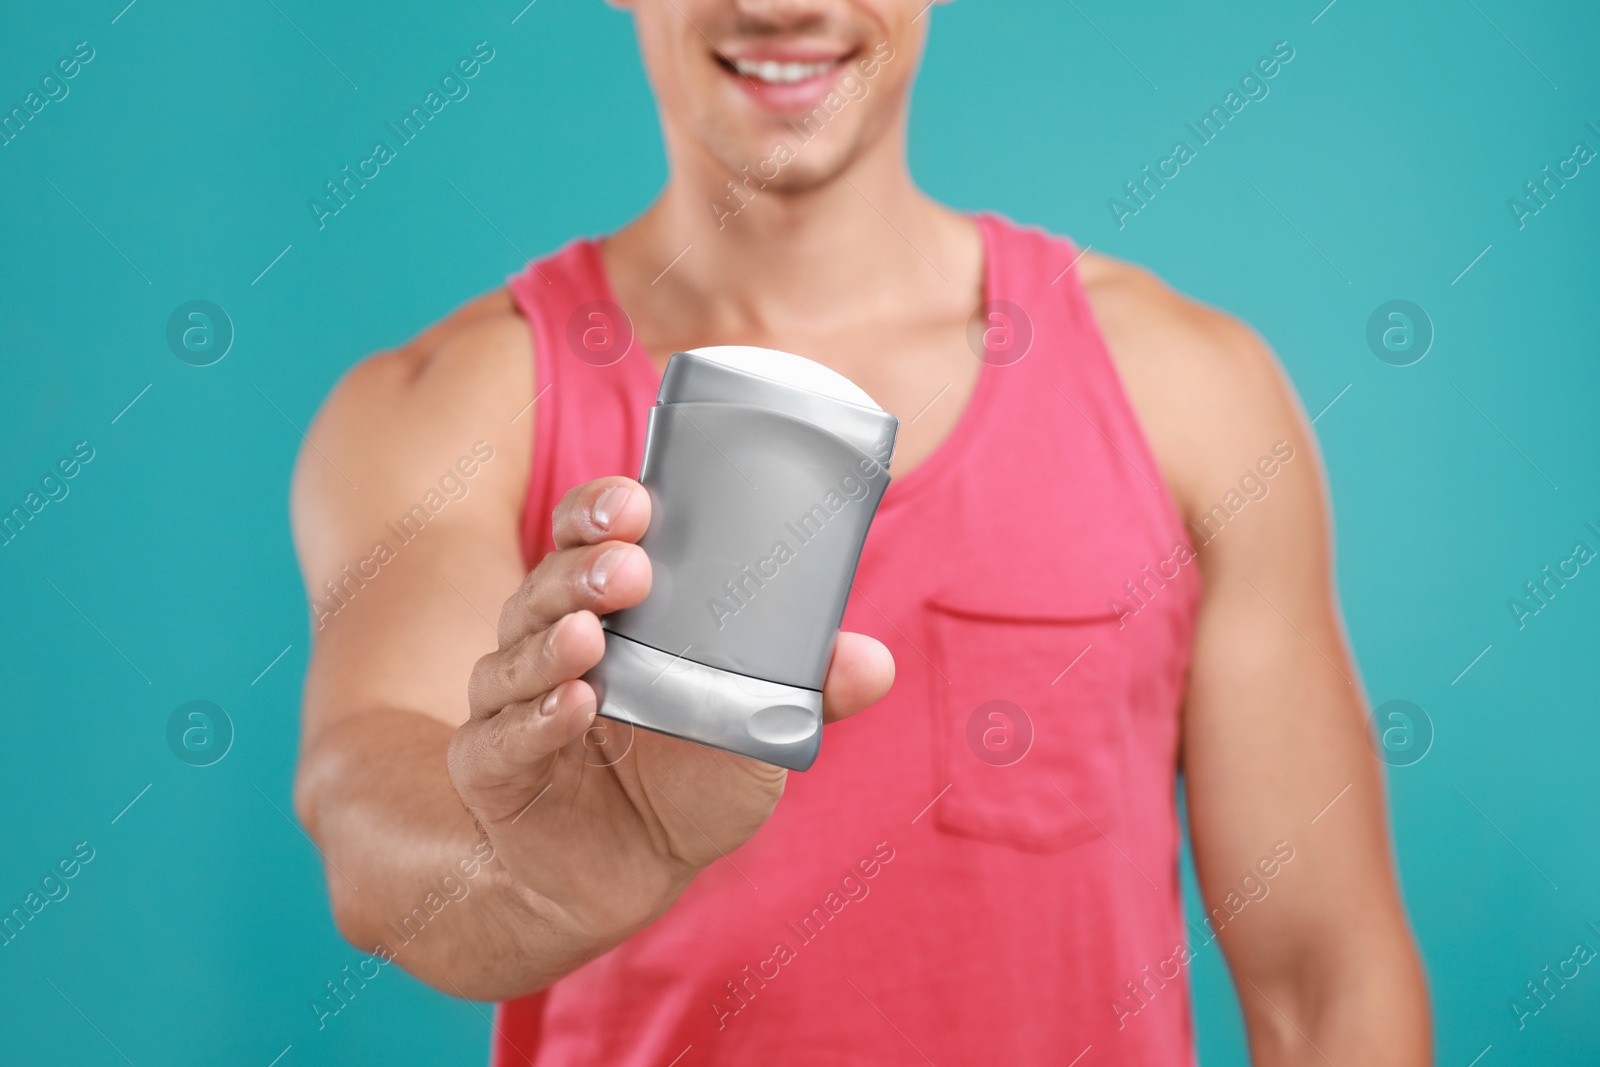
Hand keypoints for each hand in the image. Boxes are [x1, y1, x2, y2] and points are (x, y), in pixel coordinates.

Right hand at [447, 476, 894, 940]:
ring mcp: (512, 701)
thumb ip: (808, 692)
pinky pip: (503, 737)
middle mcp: (550, 639)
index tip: (637, 500)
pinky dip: (537, 718)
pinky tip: (572, 704)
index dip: (600, 511)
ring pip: (517, 654)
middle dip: (583, 570)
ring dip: (554, 639)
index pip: (587, 538)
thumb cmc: (689, 775)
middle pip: (548, 584)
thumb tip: (874, 662)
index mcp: (610, 609)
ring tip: (591, 635)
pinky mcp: (490, 768)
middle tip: (629, 568)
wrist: (629, 873)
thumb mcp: (754, 728)